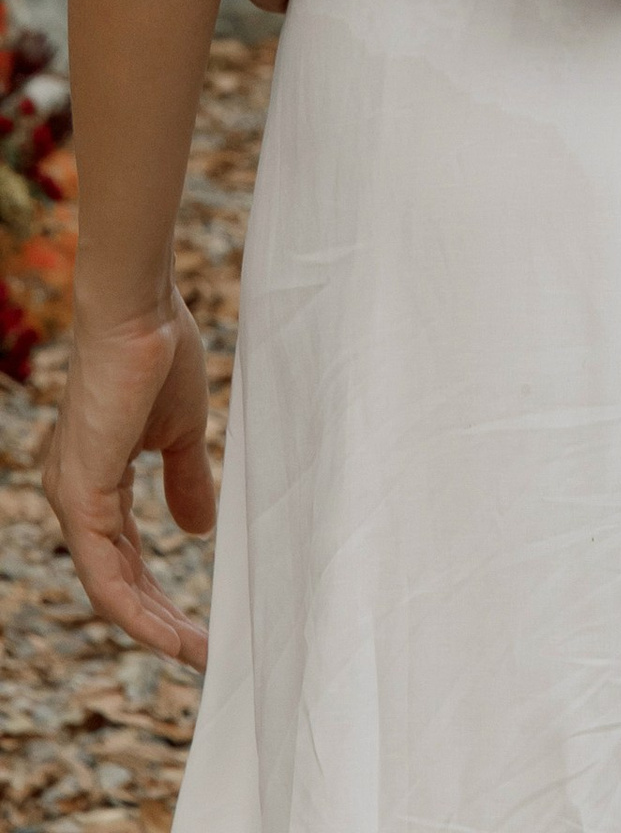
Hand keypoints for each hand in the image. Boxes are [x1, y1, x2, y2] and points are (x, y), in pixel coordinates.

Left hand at [44, 298, 215, 665]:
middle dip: (162, 621)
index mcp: (96, 481)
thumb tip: (199, 530)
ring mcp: (74, 500)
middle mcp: (76, 498)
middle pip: (116, 582)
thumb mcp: (183, 432)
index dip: (159, 594)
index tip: (202, 623)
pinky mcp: (81, 496)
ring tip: (200, 651)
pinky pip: (105, 576)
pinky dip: (138, 611)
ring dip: (155, 626)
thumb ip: (186, 481)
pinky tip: (171, 634)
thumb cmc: (160, 354)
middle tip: (206, 650)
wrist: (140, 310)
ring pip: (109, 588)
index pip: (123, 557)